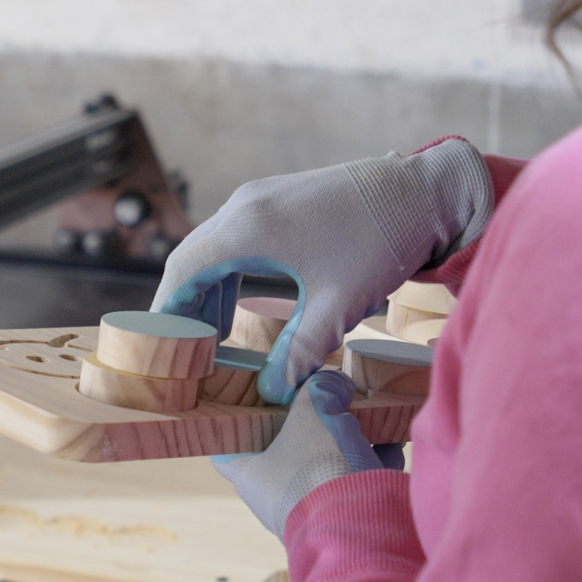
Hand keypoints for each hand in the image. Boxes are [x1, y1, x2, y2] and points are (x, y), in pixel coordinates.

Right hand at [152, 139, 490, 403]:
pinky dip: (229, 272)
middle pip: (191, 258)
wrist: (425, 190)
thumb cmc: (382, 241)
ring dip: (207, 290)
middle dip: (183, 306)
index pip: (182, 270)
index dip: (164, 311)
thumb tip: (273, 392)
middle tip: (179, 350)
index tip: (155, 345)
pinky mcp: (279, 198)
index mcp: (248, 227)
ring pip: (213, 247)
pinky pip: (236, 237)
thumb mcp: (338, 304)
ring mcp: (261, 197)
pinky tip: (241, 304)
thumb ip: (300, 350)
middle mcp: (244, 205)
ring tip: (210, 337)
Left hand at [212, 371, 403, 536]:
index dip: (238, 418)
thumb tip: (334, 384)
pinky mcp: (348, 513)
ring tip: (364, 408)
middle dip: (308, 418)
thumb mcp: (314, 412)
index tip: (255, 397)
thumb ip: (320, 389)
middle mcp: (275, 493)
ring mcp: (313, 505)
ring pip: (327, 458)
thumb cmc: (319, 468)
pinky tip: (392, 435)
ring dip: (347, 434)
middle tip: (323, 393)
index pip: (228, 444)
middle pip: (286, 444)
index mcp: (249, 472)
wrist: (364, 530)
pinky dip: (373, 455)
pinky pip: (358, 476)